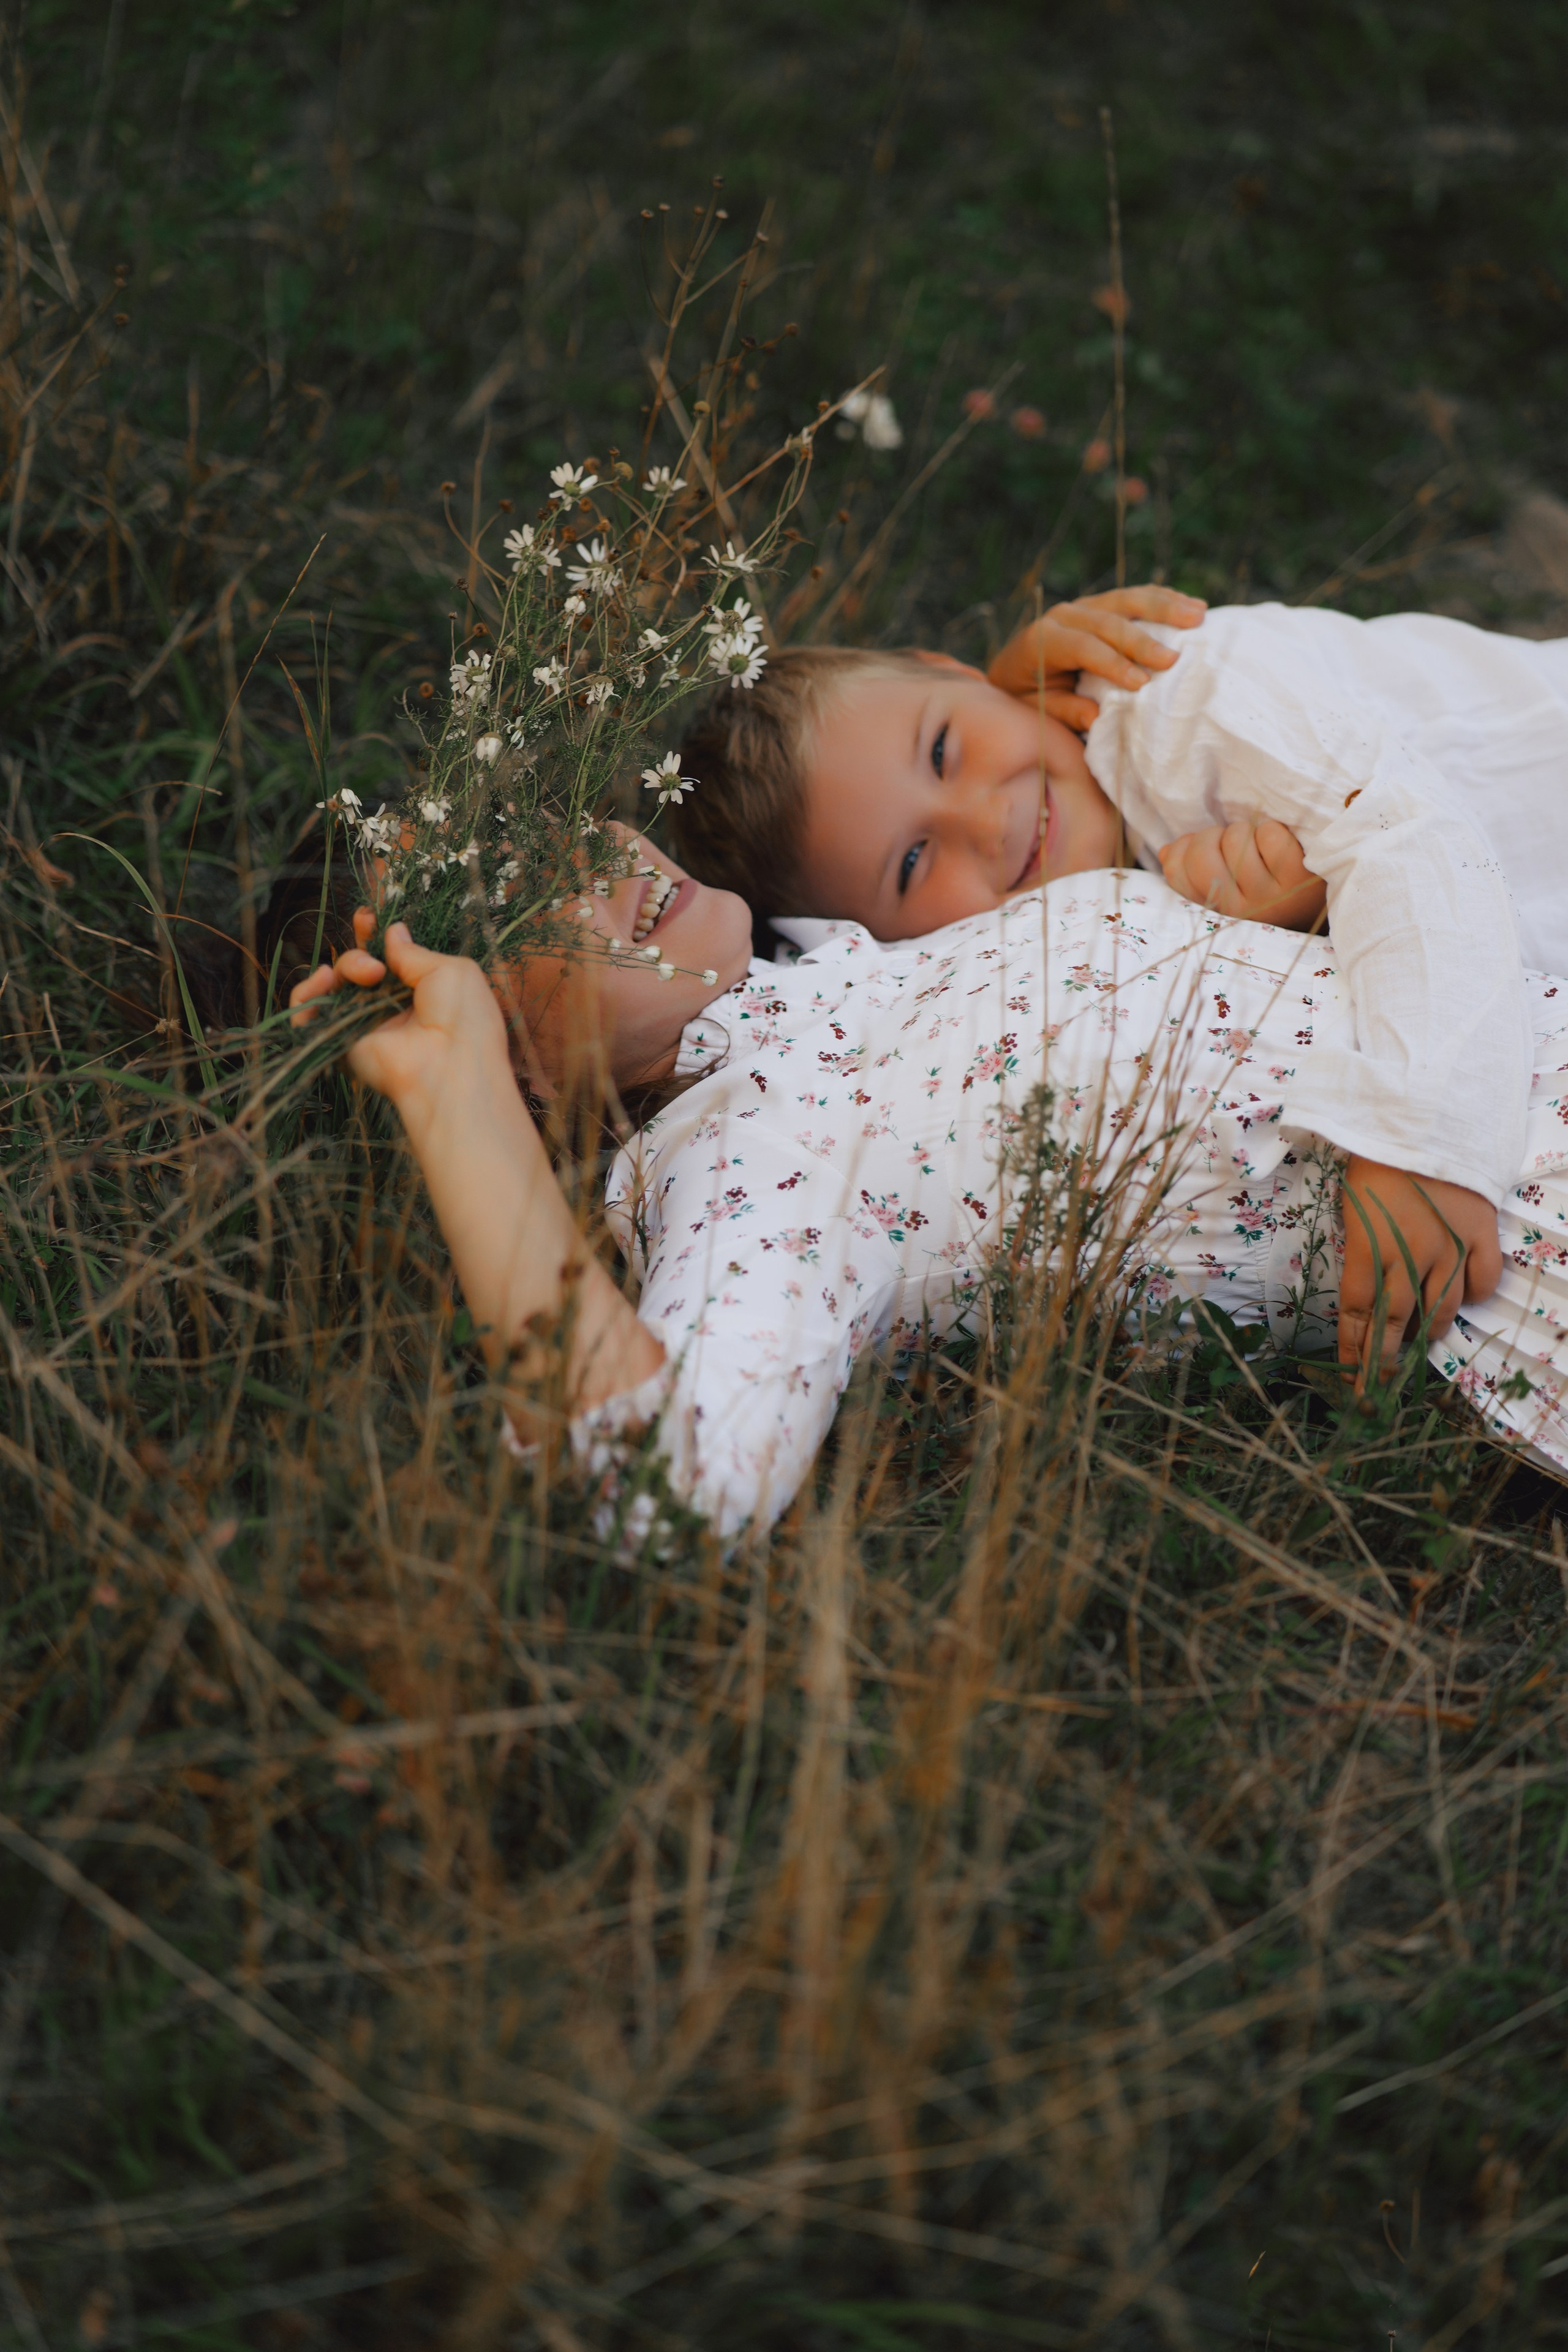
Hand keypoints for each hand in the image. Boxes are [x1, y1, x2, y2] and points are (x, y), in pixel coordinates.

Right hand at [289, 909, 507, 1125]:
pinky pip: (308, 1015)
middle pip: (357, 966)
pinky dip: (306, 993)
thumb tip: (394, 931)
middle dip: (360, 951)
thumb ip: (415, 951)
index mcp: (420, 988)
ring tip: (368, 975)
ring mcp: (363, 1023)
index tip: (367, 916)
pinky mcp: (340, 1041)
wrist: (450, 1066)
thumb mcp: (452, 970)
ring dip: (345, 966)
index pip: (387, 956)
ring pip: (334, 982)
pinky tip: (323, 980)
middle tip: (377, 965)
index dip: (373, 934)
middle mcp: (389, 1005)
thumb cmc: (464, 1018)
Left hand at [987, 585, 1206, 730]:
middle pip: (1109, 619)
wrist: (1010, 668)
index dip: (1112, 663)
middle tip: (1174, 657)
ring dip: (1165, 606)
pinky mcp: (1101, 605)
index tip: (1141, 683)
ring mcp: (1083, 605)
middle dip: (1143, 638)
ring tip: (1199, 616)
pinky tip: (1194, 606)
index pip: (1082, 647)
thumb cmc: (1025, 696)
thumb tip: (1095, 717)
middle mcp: (1064, 615)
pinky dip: (1165, 601)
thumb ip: (1064, 710)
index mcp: (1042, 640)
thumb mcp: (1035, 710)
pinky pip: (1135, 598)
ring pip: (1127, 599)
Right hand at [1157, 819, 1326, 930]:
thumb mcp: (1230, 878)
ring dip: (1250, 832)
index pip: (1177, 869)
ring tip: (1264, 847)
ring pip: (1236, 839)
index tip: (1209, 847)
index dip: (1187, 846)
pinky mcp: (1295, 879)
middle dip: (1217, 834)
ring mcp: (1267, 897)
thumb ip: (1195, 866)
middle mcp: (1238, 911)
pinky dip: (1275, 831)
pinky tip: (1285, 847)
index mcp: (1217, 910)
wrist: (1326, 890)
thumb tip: (1167, 852)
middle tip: (1237, 841)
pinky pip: (1267, 835)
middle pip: (1202, 852)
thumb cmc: (1271, 878)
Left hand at [1338, 1157, 1501, 1375]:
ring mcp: (1451, 1246)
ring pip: (1440, 1308)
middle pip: (1396, 1321)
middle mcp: (1411, 1254)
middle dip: (1385, 1361)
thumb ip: (1358, 1246)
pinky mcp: (1482, 1233)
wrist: (1427, 1116)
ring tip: (1416, 1347)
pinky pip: (1481, 1281)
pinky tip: (1460, 1299)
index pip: (1356, 1311)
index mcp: (1369, 1245)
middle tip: (1379, 1389)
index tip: (1349, 1381)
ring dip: (1426, 1332)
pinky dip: (1470, 1295)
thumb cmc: (1377, 1155)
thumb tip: (1361, 1287)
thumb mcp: (1351, 1201)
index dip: (1353, 1350)